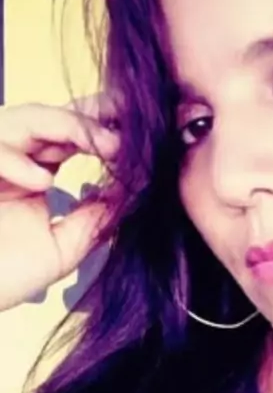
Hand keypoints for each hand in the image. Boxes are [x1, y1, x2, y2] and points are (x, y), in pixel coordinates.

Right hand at [0, 94, 119, 311]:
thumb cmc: (4, 277)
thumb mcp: (63, 247)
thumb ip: (94, 218)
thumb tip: (132, 190)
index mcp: (32, 172)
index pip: (68, 136)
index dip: (100, 128)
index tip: (139, 133)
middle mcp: (10, 158)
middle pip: (50, 116)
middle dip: (91, 117)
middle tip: (126, 126)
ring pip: (25, 117)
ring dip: (67, 127)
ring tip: (104, 145)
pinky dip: (17, 161)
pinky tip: (43, 182)